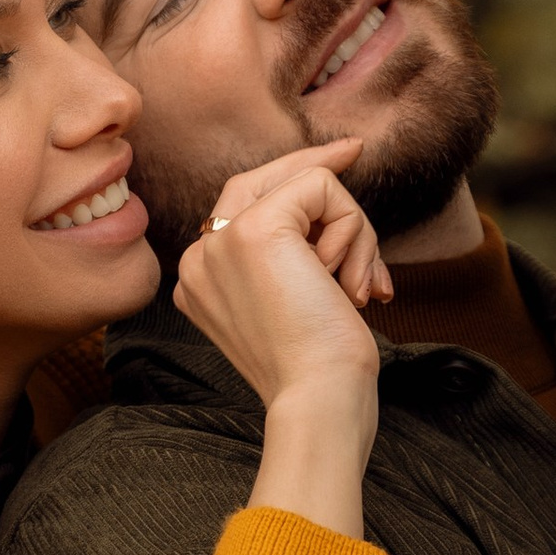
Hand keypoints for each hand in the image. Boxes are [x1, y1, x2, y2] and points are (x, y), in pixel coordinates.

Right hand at [174, 143, 386, 539]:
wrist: (317, 403)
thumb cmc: (322, 371)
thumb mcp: (302, 304)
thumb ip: (297, 259)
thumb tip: (333, 202)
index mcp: (201, 280)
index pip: (242, 204)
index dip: (293, 176)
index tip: (343, 156)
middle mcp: (198, 257)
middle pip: (261, 178)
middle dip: (319, 170)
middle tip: (357, 151)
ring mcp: (219, 242)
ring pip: (302, 184)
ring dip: (352, 233)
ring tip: (356, 291)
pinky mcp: (253, 230)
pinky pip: (322, 188)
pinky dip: (353, 232)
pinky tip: (347, 286)